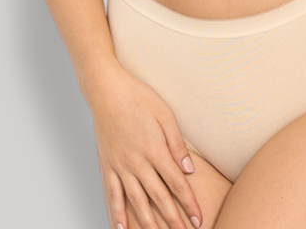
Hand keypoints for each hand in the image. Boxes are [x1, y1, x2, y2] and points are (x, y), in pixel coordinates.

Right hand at [88, 63, 203, 228]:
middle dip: (174, 221)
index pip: (176, 184)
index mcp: (154, 150)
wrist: (106, 90)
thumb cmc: (138, 97)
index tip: (198, 219)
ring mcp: (120, 166)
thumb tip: (188, 170)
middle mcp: (137, 163)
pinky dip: (118, 214)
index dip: (189, 204)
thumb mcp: (165, 114)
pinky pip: (113, 195)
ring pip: (137, 202)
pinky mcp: (108, 165)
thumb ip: (177, 144)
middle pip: (159, 199)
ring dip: (149, 223)